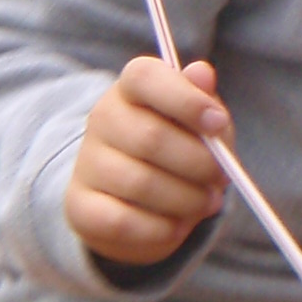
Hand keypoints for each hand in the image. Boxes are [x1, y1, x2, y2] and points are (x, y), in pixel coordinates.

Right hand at [67, 55, 229, 266]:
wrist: (140, 202)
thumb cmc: (181, 150)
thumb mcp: (201, 123)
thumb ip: (204, 101)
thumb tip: (202, 72)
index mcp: (131, 88)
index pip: (145, 77)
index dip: (185, 99)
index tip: (218, 123)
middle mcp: (102, 119)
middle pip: (150, 137)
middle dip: (198, 162)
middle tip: (221, 177)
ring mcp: (87, 163)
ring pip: (141, 183)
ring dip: (186, 199)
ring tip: (207, 202)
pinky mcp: (80, 206)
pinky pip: (122, 221)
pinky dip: (160, 228)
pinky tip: (178, 225)